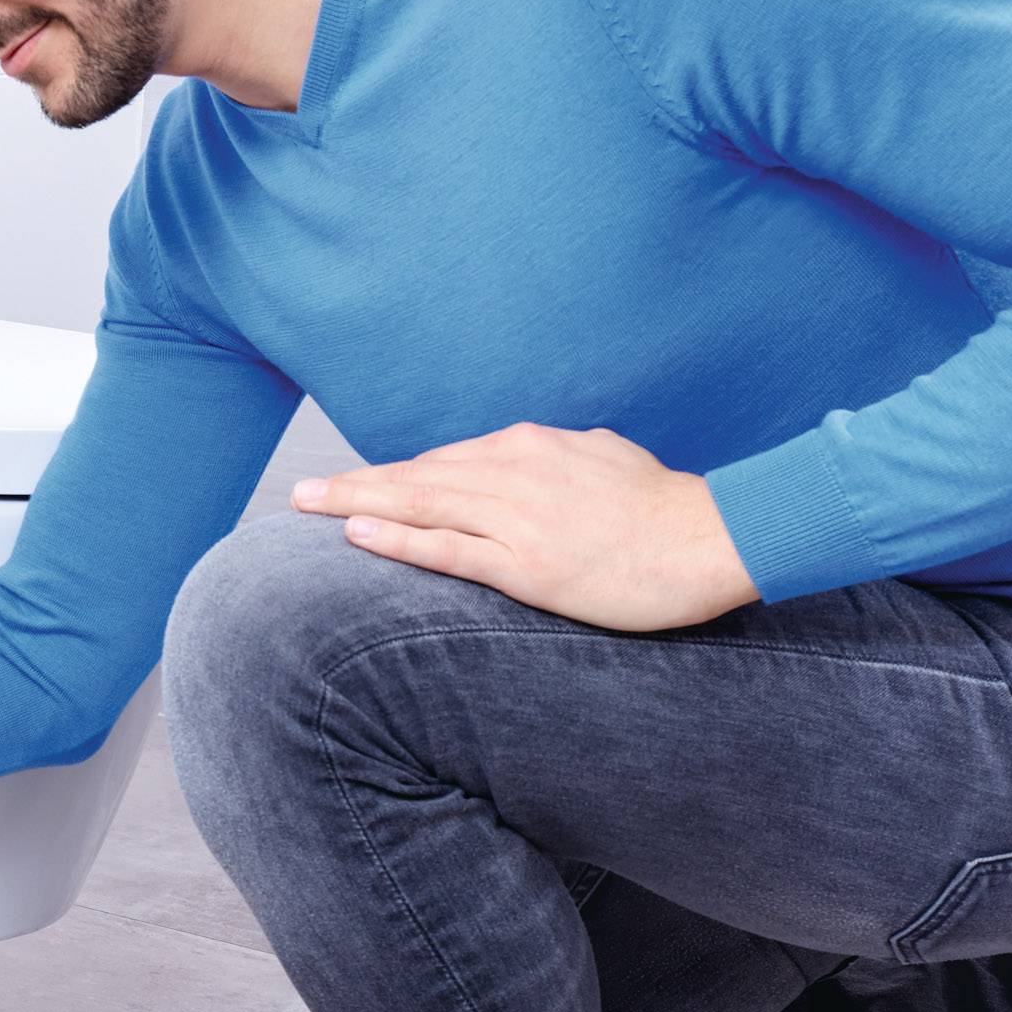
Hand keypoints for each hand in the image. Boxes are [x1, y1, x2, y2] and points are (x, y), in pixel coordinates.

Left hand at [289, 421, 760, 632]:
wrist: (710, 537)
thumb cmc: (663, 505)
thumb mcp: (600, 459)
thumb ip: (553, 459)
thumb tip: (530, 456)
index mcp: (529, 447)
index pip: (445, 462)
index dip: (395, 478)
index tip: (356, 487)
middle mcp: (513, 472)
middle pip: (416, 476)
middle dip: (354, 483)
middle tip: (301, 494)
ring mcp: (517, 518)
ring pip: (420, 504)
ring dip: (357, 504)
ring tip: (309, 505)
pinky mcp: (528, 565)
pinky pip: (449, 549)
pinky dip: (399, 539)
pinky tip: (358, 533)